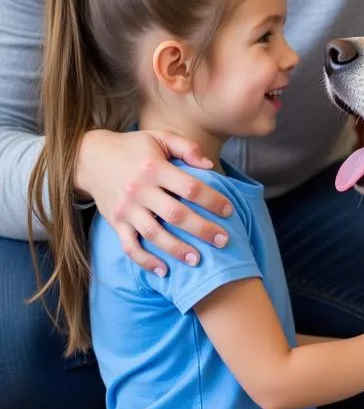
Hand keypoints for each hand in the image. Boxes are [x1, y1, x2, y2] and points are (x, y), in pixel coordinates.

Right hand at [76, 129, 232, 275]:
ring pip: (153, 234)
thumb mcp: (160, 137)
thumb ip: (186, 147)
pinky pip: (130, 246)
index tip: (228, 210)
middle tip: (223, 241)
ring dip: (177, 249)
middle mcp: (139, 190)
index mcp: (154, 168)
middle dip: (201, 229)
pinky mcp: (115, 223)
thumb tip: (209, 165)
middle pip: (175, 215)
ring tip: (198, 260)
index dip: (211, 200)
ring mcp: (126, 209)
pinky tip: (164, 271)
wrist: (90, 158)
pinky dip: (145, 261)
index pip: (189, 187)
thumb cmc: (133, 147)